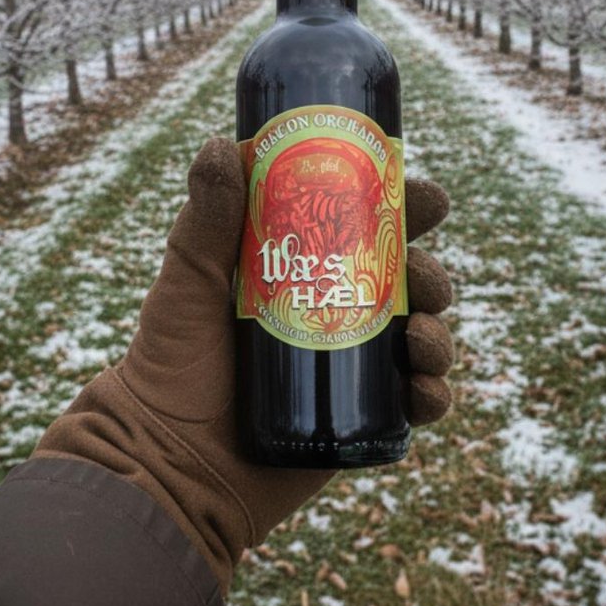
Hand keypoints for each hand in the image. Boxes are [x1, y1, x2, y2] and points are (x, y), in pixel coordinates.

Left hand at [35, 138, 453, 592]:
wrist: (165, 462)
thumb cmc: (169, 366)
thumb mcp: (187, 281)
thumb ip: (204, 219)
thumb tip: (220, 143)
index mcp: (304, 271)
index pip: (366, 229)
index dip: (404, 209)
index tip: (425, 195)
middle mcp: (335, 314)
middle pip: (406, 282)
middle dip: (431, 273)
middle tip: (423, 277)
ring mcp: (351, 370)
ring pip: (421, 338)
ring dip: (440, 333)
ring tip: (422, 339)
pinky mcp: (359, 420)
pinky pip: (414, 404)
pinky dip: (433, 395)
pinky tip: (425, 390)